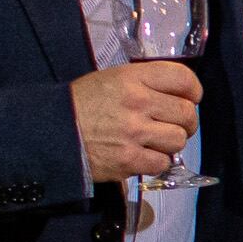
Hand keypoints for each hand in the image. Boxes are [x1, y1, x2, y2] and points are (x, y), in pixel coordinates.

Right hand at [71, 59, 202, 183]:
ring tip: (153, 140)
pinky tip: (142, 155)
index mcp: (132, 79)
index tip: (190, 98)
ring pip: (178, 140)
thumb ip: (145, 84)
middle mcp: (137, 103)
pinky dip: (156, 162)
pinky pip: (162, 163)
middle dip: (184, 121)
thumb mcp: (111, 79)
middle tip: (172, 124)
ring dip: (170, 143)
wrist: (50, 132)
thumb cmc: (81, 104)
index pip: (182, 79)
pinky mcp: (129, 160)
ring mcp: (134, 133)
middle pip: (186, 113)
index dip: (192, 90)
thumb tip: (178, 95)